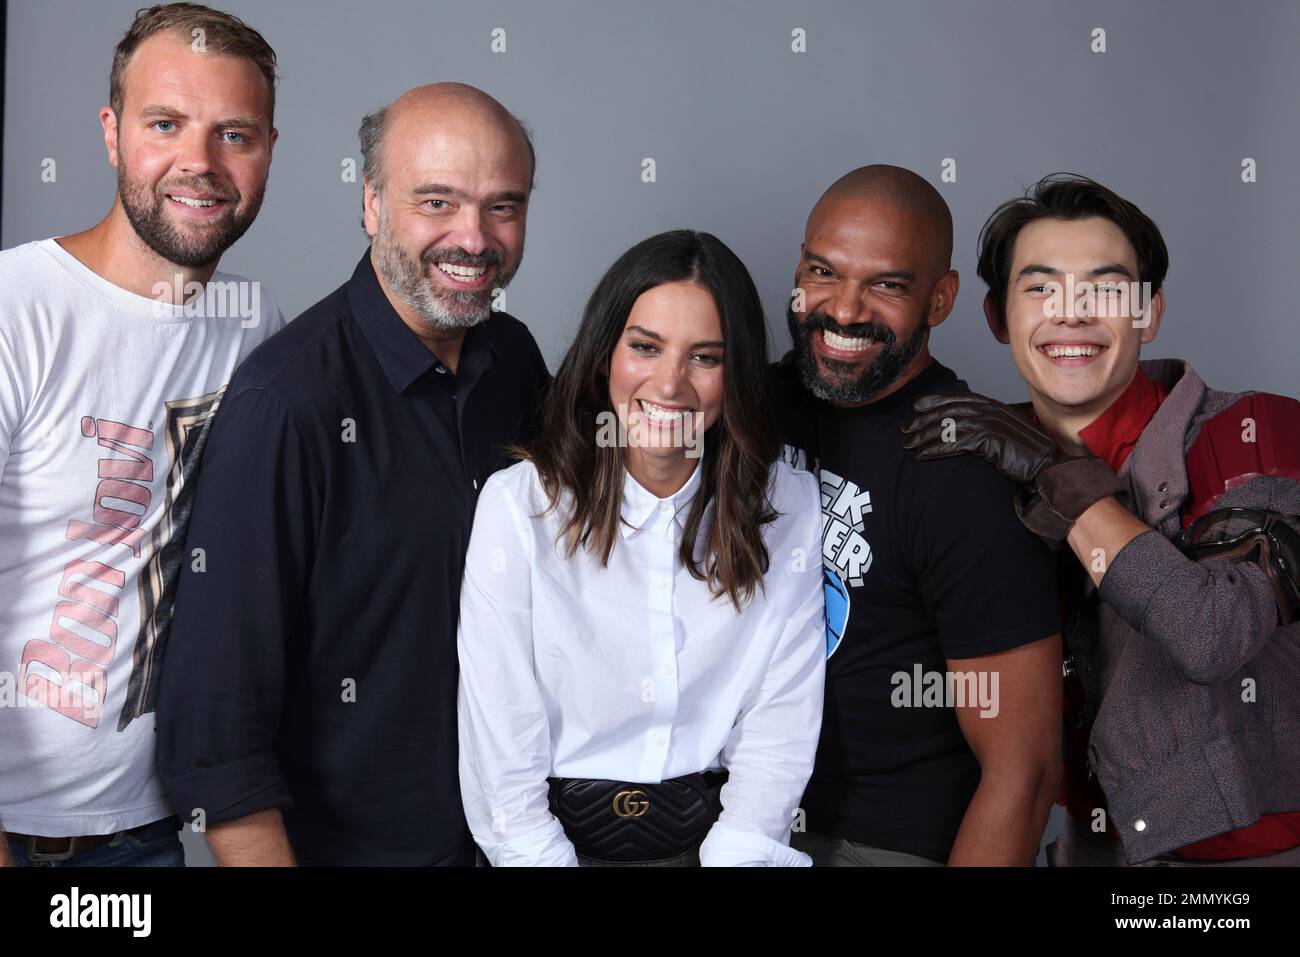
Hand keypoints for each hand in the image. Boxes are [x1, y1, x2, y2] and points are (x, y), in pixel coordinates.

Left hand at [901, 392, 1125, 542]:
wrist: (1051, 470)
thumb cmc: (1031, 459)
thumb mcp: (1007, 438)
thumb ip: (989, 432)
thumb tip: (968, 433)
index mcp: (996, 408)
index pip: (961, 399)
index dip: (936, 401)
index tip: (916, 406)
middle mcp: (993, 412)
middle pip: (950, 411)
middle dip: (924, 420)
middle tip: (905, 429)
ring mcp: (992, 425)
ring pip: (949, 426)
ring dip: (925, 436)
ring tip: (908, 445)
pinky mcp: (991, 441)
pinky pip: (956, 443)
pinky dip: (936, 449)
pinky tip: (922, 455)